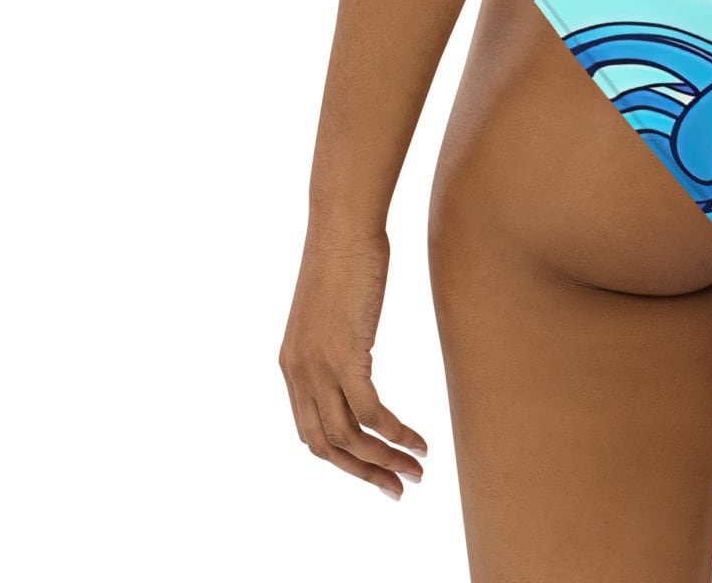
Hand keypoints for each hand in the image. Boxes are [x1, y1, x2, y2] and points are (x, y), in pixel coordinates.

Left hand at [279, 229, 428, 497]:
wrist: (342, 222)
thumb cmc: (344, 254)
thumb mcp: (333, 310)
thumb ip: (338, 342)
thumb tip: (358, 360)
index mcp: (292, 366)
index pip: (311, 434)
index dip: (343, 461)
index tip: (375, 471)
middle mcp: (298, 373)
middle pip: (326, 447)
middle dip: (364, 474)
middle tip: (398, 489)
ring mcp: (318, 366)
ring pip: (350, 437)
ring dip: (385, 461)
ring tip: (417, 471)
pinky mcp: (345, 354)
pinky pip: (372, 413)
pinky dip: (396, 434)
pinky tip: (419, 441)